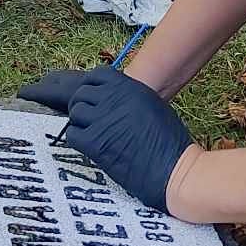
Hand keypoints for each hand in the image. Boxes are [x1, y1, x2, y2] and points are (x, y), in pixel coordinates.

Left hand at [19, 66, 194, 213]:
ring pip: (74, 113)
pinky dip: (78, 140)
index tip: (94, 100)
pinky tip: (91, 147)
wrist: (173, 169)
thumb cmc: (169, 142)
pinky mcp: (95, 142)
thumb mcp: (151, 106)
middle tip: (91, 122)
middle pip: (81, 95)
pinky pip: (72, 134)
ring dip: (80, 124)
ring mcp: (102, 119)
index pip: (96, 76)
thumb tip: (111, 98)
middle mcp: (113, 98)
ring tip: (93, 136)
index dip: (92, 88)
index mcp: (129, 87)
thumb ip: (129, 97)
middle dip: (83, 107)